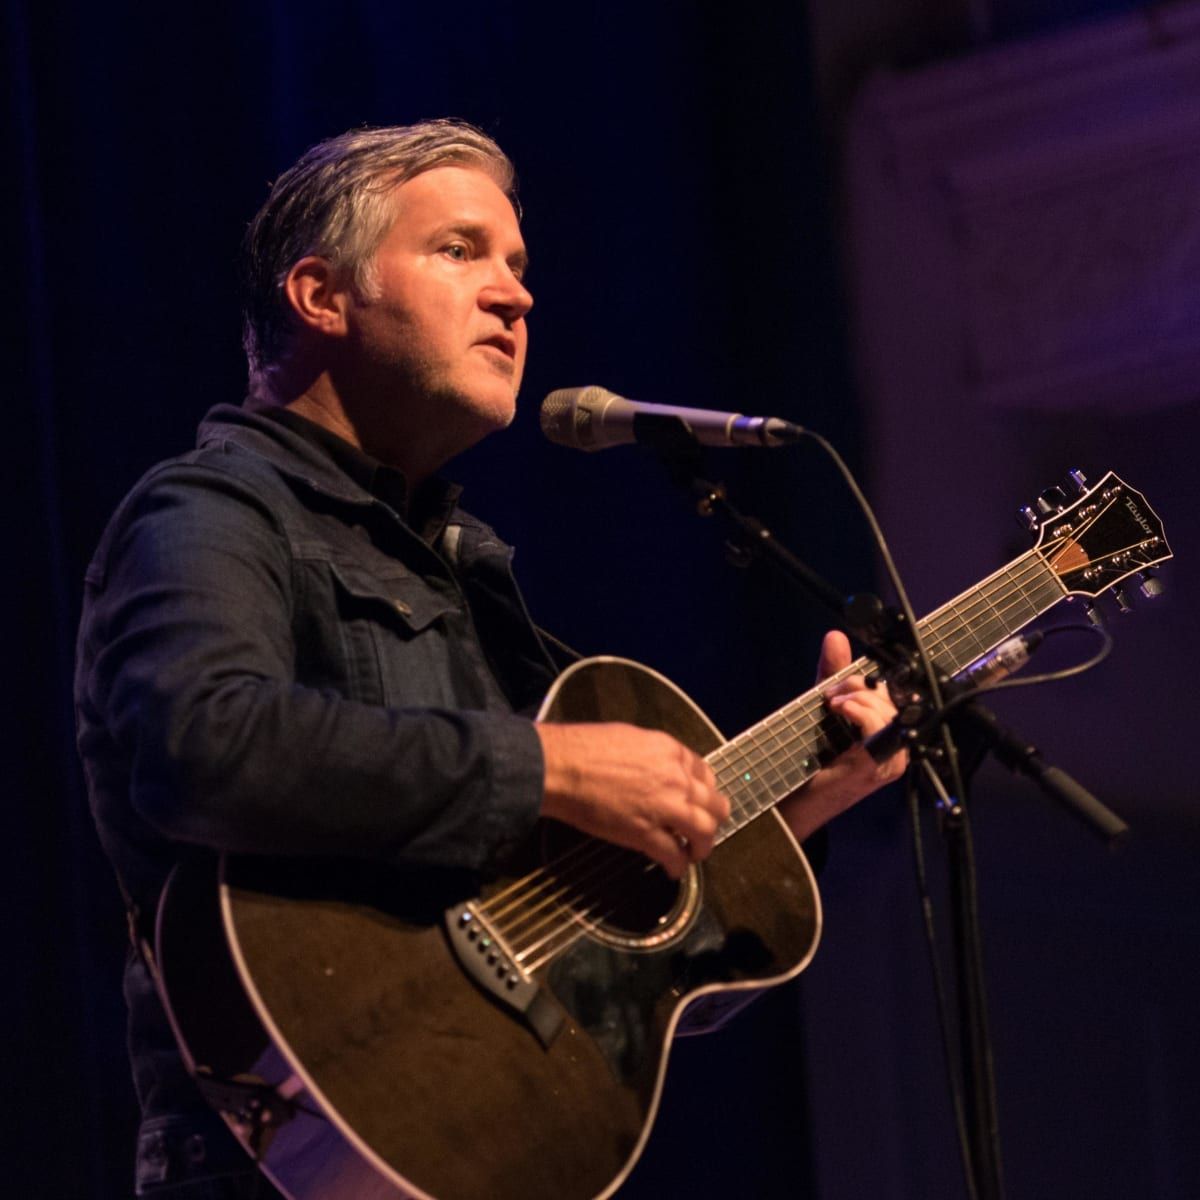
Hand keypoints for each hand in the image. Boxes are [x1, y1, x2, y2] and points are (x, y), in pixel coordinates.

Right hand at [535, 722, 730, 878]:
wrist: (561, 767)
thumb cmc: (584, 747)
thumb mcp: (631, 738)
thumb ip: (654, 756)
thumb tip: (656, 769)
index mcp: (672, 752)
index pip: (706, 774)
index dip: (704, 791)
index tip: (698, 801)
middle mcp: (677, 779)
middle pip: (715, 805)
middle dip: (712, 820)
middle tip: (702, 830)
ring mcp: (664, 807)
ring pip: (704, 832)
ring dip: (702, 846)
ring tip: (693, 854)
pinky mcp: (646, 834)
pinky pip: (673, 855)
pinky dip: (677, 866)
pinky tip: (673, 870)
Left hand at [778, 630, 907, 842]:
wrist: (793, 801)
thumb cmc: (810, 758)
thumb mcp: (824, 707)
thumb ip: (833, 673)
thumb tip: (836, 635)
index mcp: (888, 731)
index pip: (892, 692)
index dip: (868, 680)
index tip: (839, 680)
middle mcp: (896, 746)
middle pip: (891, 698)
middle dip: (858, 686)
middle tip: (830, 693)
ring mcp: (890, 759)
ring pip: (886, 710)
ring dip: (856, 698)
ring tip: (832, 704)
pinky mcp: (877, 767)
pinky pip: (880, 729)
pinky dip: (860, 712)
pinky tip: (840, 710)